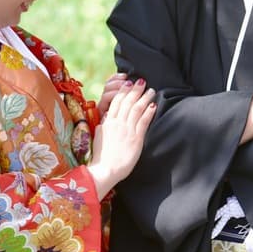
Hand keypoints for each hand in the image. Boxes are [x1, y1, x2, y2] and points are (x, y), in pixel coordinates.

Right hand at [87, 78, 155, 196]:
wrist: (105, 170)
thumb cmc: (101, 157)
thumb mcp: (99, 137)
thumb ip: (103, 126)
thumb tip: (105, 119)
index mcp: (107, 123)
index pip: (116, 102)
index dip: (123, 91)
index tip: (128, 83)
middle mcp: (117, 124)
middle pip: (127, 102)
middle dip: (135, 90)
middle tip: (141, 81)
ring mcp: (127, 130)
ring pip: (136, 109)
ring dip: (144, 98)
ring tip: (151, 90)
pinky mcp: (136, 139)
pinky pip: (143, 122)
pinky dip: (149, 112)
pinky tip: (153, 105)